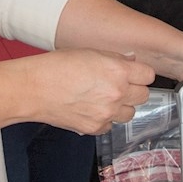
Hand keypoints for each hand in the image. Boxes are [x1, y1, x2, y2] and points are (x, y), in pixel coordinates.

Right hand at [21, 48, 154, 134]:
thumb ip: (115, 59)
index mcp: (118, 71)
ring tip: (103, 98)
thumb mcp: (90, 52)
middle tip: (117, 86)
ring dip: (121, 106)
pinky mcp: (95, 128)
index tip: (134, 74)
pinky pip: (110, 125)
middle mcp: (116, 94)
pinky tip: (90, 109)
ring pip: (130, 113)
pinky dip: (104, 119)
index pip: (148, 75)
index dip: (140, 73)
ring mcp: (107, 114)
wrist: (33, 89)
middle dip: (133, 90)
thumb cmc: (56, 66)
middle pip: (143, 96)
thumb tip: (132, 62)